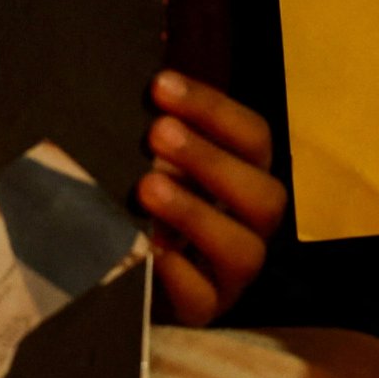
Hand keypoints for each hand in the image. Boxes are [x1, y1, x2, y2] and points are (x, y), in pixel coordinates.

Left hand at [138, 70, 286, 325]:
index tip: (160, 86)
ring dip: (197, 214)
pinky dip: (178, 274)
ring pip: (244, 250)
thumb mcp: (149, 157)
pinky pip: (204, 299)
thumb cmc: (138, 198)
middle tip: (157, 132)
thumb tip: (145, 67)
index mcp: (245, 177)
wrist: (114, 268)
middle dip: (211, 161)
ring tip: (148, 187)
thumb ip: (157, 127)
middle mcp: (250, 225)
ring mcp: (232, 273)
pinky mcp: (204, 310)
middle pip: (265, 196)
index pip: (253, 138)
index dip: (213, 110)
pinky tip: (149, 250)